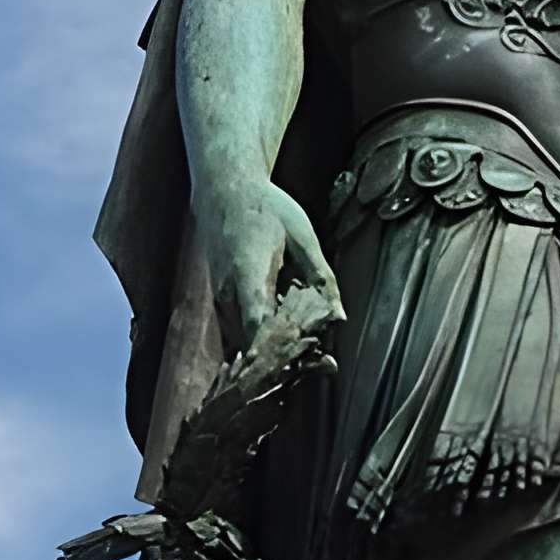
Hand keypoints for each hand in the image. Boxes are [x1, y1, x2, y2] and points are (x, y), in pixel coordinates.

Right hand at [197, 176, 343, 355]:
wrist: (223, 192)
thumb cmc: (267, 208)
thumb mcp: (302, 236)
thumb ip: (321, 276)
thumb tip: (339, 316)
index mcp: (248, 274)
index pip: (258, 326)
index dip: (278, 352)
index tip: (304, 366)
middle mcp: (228, 294)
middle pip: (253, 343)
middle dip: (286, 358)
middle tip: (324, 366)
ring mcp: (221, 300)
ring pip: (245, 342)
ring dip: (275, 352)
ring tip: (313, 356)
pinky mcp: (221, 302)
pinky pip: (240, 332)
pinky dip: (263, 340)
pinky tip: (291, 337)